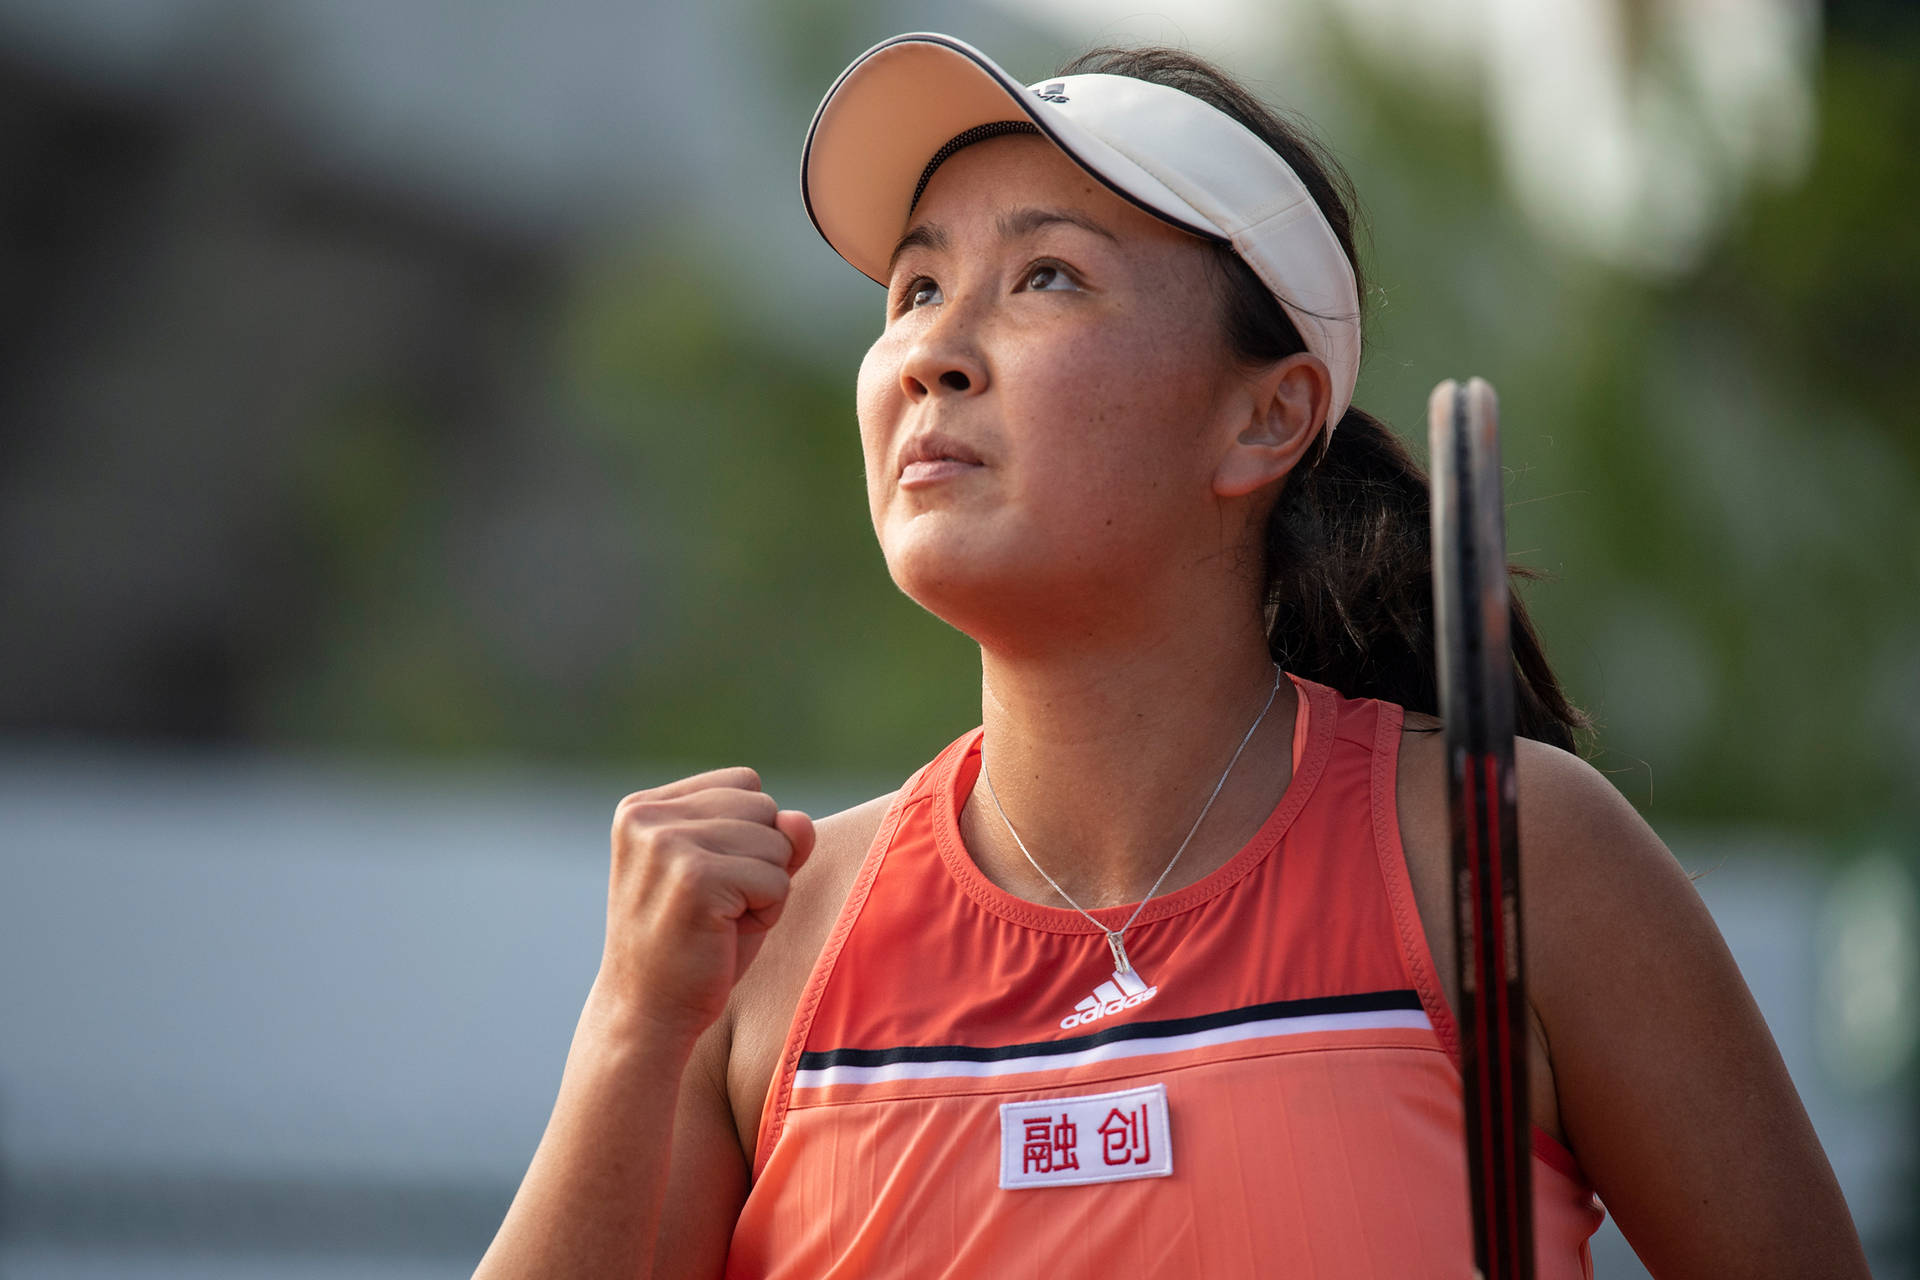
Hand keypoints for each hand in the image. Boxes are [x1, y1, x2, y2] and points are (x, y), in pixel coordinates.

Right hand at [595, 767, 814, 1044]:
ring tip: (719, 921)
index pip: (744, 783)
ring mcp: (666, 844)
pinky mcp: (694, 878)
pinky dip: (768, 912)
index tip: (710, 881)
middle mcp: (646, 816)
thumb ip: (773, 835)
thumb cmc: (695, 944)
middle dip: (761, 859)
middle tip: (716, 907)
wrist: (648, 1014)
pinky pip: (777, 879)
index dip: (750, 834)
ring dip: (766, 888)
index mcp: (643, 806)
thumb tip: (799, 821)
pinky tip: (724, 935)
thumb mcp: (736, 874)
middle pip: (764, 806)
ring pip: (776, 841)